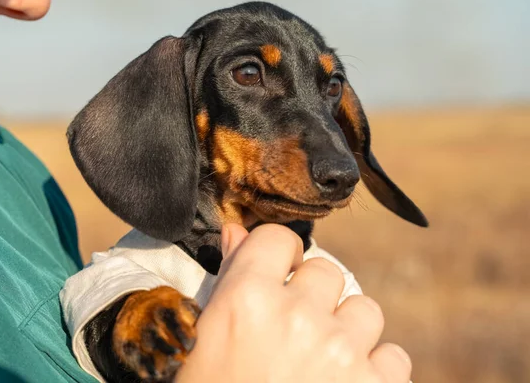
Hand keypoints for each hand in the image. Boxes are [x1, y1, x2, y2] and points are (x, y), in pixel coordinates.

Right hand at [176, 223, 411, 382]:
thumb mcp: (208, 344)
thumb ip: (231, 282)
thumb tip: (236, 232)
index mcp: (247, 301)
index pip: (279, 239)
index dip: (280, 257)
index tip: (279, 277)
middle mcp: (298, 317)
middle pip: (326, 271)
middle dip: (312, 297)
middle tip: (295, 334)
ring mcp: (341, 353)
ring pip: (365, 309)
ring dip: (348, 331)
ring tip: (323, 365)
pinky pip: (393, 356)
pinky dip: (376, 371)